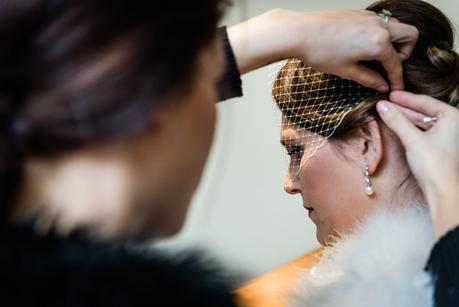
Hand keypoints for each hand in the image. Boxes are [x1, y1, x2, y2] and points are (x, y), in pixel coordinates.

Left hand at [227, 9, 417, 91]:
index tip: (396, 89)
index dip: (397, 80)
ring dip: (393, 42)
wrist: (300, 31)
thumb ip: (368, 79)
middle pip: (410, 36)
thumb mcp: (346, 71)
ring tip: (374, 57)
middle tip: (389, 65)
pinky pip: (380, 23)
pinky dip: (379, 34)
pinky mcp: (360, 13)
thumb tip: (382, 86)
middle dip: (405, 53)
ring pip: (396, 27)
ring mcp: (370, 17)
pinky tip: (362, 46)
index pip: (396, 64)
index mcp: (379, 43)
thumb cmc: (320, 52)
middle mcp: (380, 26)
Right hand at [376, 91, 458, 237]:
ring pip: (423, 122)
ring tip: (388, 114)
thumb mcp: (412, 139)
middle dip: (404, 108)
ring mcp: (449, 136)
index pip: (425, 101)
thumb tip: (381, 106)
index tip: (390, 95)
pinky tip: (399, 127)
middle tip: (386, 104)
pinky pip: (424, 132)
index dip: (405, 98)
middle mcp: (454, 124)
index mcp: (453, 117)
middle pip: (424, 111)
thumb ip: (396, 120)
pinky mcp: (441, 147)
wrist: (443, 190)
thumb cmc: (434, 164)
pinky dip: (411, 129)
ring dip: (405, 119)